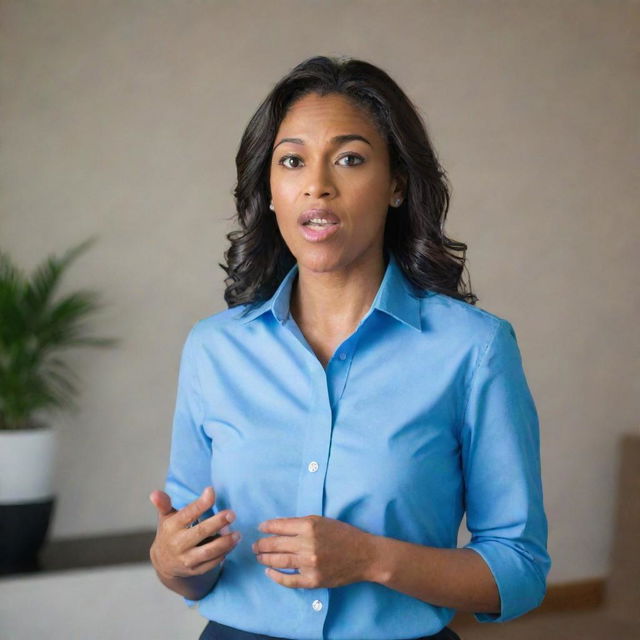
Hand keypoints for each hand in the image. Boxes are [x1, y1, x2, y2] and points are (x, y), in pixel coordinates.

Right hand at [149, 486, 239, 579]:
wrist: (164, 562)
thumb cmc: (170, 532)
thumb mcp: (166, 517)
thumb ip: (164, 504)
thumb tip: (154, 493)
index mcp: (172, 527)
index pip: (187, 514)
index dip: (200, 503)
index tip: (211, 491)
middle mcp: (178, 544)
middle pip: (200, 532)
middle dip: (218, 522)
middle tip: (232, 514)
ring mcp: (186, 559)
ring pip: (208, 551)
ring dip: (225, 542)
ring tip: (237, 534)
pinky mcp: (195, 570)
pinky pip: (212, 563)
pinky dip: (224, 554)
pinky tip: (233, 544)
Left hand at [252, 515, 374, 588]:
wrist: (365, 555)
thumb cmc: (343, 534)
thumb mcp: (322, 521)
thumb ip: (301, 523)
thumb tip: (278, 527)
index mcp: (309, 526)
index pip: (280, 526)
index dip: (267, 527)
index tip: (260, 528)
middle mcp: (307, 544)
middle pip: (276, 544)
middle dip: (261, 544)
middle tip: (254, 546)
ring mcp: (309, 564)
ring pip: (279, 561)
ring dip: (265, 559)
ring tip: (258, 557)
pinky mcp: (313, 580)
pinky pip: (289, 580)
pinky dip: (276, 576)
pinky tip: (269, 572)